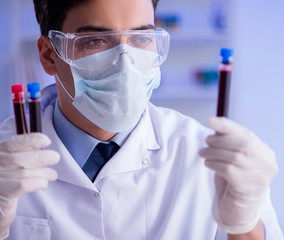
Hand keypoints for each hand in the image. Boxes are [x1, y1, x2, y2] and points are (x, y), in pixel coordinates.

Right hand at [0, 133, 59, 238]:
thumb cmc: (4, 187)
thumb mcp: (9, 168)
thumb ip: (21, 157)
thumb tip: (43, 149)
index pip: (11, 144)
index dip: (30, 140)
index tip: (46, 141)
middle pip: (19, 158)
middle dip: (41, 157)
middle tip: (55, 157)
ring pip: (24, 172)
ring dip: (43, 172)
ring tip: (52, 175)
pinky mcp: (1, 194)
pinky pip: (23, 184)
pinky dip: (38, 182)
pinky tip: (43, 184)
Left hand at [199, 117, 277, 233]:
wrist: (238, 207)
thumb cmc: (235, 177)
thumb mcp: (235, 157)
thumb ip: (229, 142)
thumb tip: (214, 124)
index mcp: (264, 152)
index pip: (246, 134)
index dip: (227, 126)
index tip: (210, 120)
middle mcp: (265, 163)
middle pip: (242, 144)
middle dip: (219, 140)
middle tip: (206, 141)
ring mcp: (258, 176)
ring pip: (233, 156)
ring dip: (213, 152)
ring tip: (203, 153)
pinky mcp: (246, 186)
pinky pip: (226, 169)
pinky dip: (213, 164)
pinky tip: (208, 164)